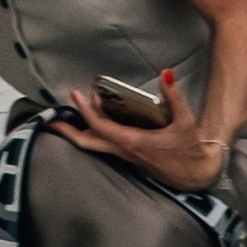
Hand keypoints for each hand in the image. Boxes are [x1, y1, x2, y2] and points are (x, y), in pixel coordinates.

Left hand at [54, 68, 227, 190]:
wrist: (198, 174)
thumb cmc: (191, 149)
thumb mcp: (185, 121)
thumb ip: (174, 95)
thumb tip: (166, 72)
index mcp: (133, 143)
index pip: (101, 126)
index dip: (87, 110)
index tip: (77, 94)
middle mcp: (124, 151)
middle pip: (86, 143)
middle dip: (66, 131)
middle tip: (47, 121)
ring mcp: (125, 156)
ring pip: (93, 146)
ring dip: (76, 132)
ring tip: (62, 119)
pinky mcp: (129, 157)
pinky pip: (102, 145)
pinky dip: (90, 134)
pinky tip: (90, 124)